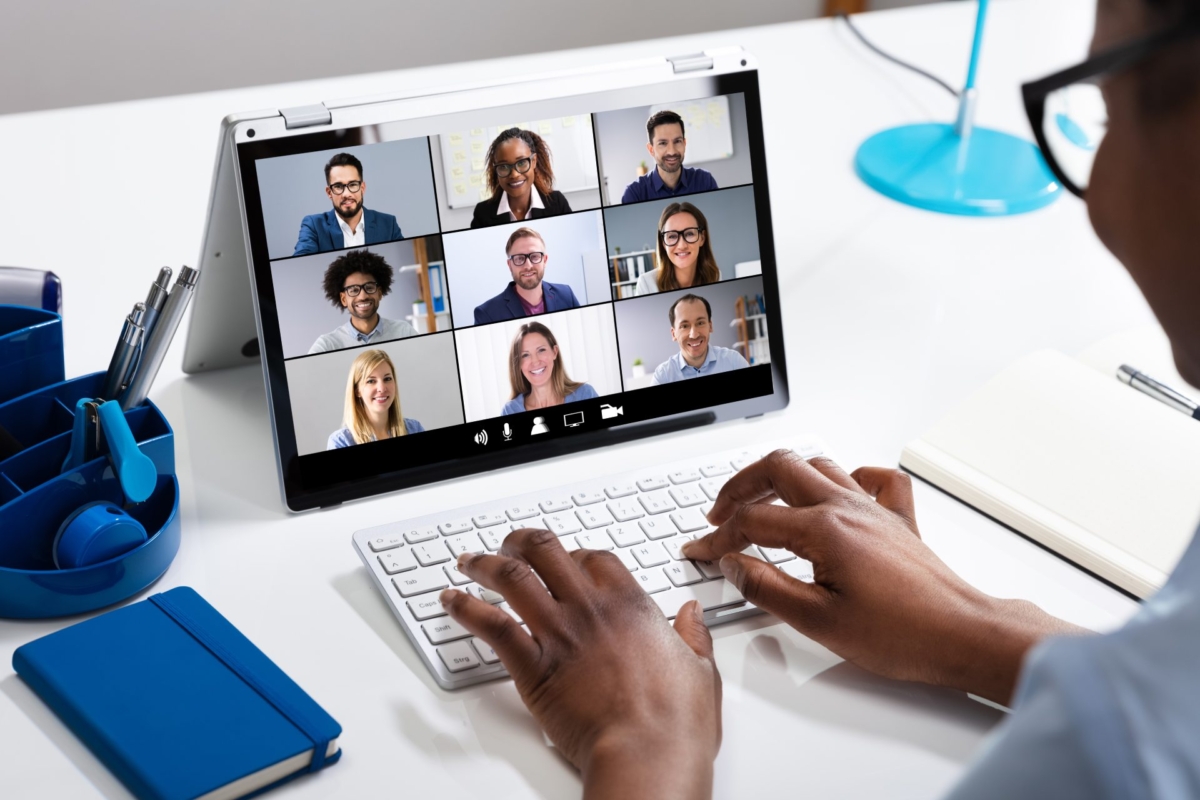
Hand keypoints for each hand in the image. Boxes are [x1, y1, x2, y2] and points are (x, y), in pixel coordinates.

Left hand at [441, 528, 721, 797]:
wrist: (648, 751)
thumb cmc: (675, 720)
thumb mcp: (700, 669)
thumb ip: (692, 635)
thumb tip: (692, 615)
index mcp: (630, 604)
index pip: (593, 558)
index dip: (574, 553)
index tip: (564, 559)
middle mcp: (590, 609)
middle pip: (545, 551)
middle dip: (521, 542)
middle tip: (508, 545)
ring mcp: (559, 634)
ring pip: (512, 578)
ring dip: (485, 564)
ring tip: (470, 562)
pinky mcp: (532, 667)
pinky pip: (491, 625)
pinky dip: (465, 607)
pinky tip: (451, 601)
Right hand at [681, 451, 1084, 704]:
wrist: (962, 635)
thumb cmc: (903, 634)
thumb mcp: (818, 621)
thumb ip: (767, 589)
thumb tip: (733, 567)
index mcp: (824, 531)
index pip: (752, 522)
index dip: (717, 537)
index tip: (700, 552)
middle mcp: (847, 508)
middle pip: (779, 469)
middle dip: (739, 486)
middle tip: (718, 513)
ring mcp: (874, 509)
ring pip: (819, 465)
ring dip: (782, 476)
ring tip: (760, 498)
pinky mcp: (899, 521)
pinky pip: (875, 479)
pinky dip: (850, 476)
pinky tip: (838, 490)